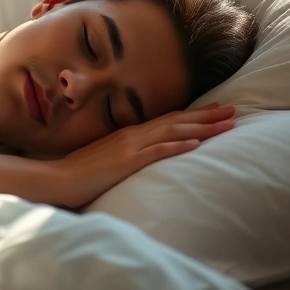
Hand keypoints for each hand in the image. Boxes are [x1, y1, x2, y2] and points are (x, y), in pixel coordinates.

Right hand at [48, 103, 235, 208]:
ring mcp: (130, 147)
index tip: (214, 109)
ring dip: (203, 126)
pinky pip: (157, 151)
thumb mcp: (105, 159)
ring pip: (173, 131)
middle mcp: (132, 135)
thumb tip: (140, 159)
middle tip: (233, 110)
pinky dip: (178, 145)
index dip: (193, 114)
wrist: (55, 180)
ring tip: (227, 124)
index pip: (166, 120)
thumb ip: (124, 155)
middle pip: (176, 121)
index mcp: (128, 135)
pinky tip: (196, 142)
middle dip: (207, 115)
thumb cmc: (77, 174)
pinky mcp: (126, 162)